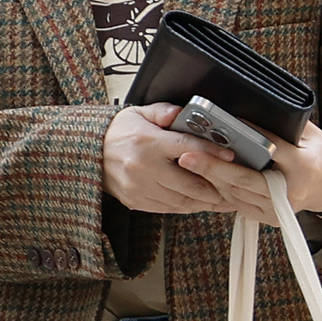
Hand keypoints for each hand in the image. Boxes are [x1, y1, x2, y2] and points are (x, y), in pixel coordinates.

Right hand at [102, 104, 234, 213]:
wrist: (88, 152)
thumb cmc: (117, 131)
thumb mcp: (139, 112)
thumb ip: (163, 111)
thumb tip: (181, 112)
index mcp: (148, 142)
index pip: (187, 148)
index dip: (211, 153)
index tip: (230, 156)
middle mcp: (144, 167)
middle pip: (189, 183)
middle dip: (215, 188)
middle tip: (233, 188)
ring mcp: (139, 188)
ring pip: (181, 201)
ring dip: (204, 202)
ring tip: (222, 200)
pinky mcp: (135, 201)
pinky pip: (167, 209)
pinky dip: (185, 207)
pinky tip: (198, 203)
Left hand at [176, 121, 321, 228]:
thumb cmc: (318, 152)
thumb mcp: (308, 132)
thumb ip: (281, 124)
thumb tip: (245, 110)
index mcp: (304, 167)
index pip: (269, 149)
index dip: (245, 136)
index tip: (220, 125)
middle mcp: (291, 193)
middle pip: (246, 179)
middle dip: (213, 167)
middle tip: (186, 155)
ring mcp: (279, 211)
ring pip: (238, 194)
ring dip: (211, 179)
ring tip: (188, 162)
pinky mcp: (270, 218)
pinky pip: (239, 204)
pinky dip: (220, 190)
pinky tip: (203, 176)